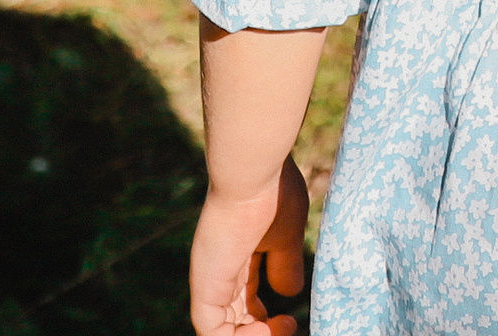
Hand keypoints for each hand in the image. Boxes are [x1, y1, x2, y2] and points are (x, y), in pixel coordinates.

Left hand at [188, 158, 306, 334]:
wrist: (253, 177)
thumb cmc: (274, 195)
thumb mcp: (287, 235)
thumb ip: (285, 264)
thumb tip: (289, 293)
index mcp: (241, 259)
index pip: (246, 302)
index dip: (266, 320)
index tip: (291, 320)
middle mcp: (223, 274)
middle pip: (235, 320)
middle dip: (261, 332)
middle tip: (289, 327)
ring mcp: (213, 282)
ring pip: (222, 329)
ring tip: (277, 330)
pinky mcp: (206, 289)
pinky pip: (211, 331)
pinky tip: (264, 329)